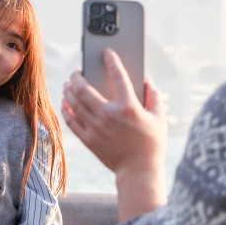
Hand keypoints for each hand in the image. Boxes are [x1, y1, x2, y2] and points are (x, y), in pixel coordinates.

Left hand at [62, 49, 167, 220]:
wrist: (139, 171)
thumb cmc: (152, 144)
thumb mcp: (160, 117)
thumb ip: (154, 95)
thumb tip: (146, 79)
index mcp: (129, 107)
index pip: (118, 76)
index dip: (112, 61)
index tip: (107, 53)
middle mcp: (109, 115)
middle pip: (84, 88)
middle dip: (77, 76)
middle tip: (77, 72)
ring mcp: (96, 128)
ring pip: (74, 103)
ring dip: (68, 90)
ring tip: (68, 84)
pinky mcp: (88, 140)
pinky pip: (71, 120)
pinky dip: (66, 109)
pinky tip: (66, 102)